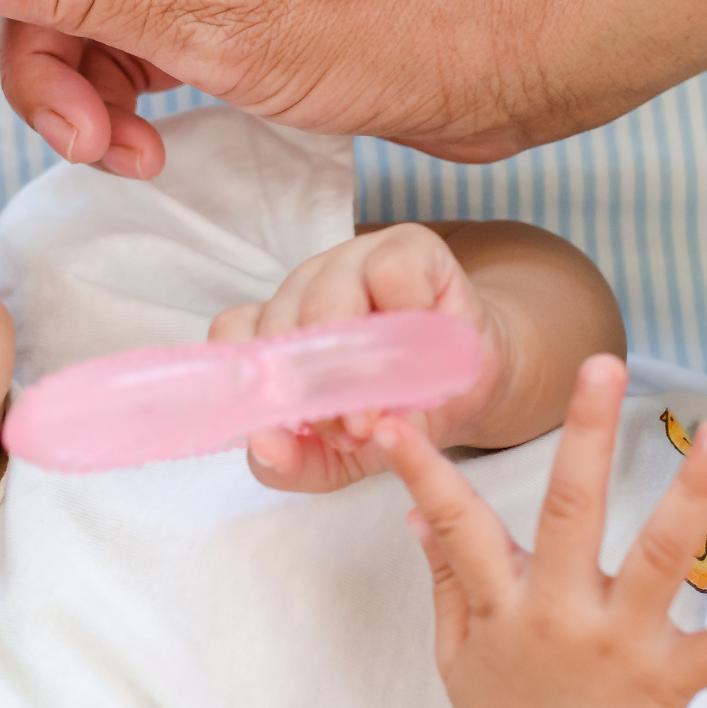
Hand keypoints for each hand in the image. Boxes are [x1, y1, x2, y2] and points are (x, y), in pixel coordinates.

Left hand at [207, 225, 508, 490]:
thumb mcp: (339, 457)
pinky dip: (407, 313)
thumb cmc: (395, 415)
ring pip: (327, 298)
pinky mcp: (405, 245)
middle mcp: (303, 288)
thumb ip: (292, 461)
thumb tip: (265, 447)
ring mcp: (350, 261)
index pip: (235, 335)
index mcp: (277, 329)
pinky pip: (391, 272)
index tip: (285, 426)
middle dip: (314, 387)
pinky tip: (423, 342)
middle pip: (282, 323)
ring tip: (387, 401)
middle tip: (353, 429)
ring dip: (357, 361)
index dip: (255, 380)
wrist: (472, 389)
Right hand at [381, 356, 706, 707]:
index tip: (392, 422)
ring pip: (660, 557)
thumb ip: (447, 572)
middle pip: (570, 512)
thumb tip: (417, 512)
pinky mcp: (665, 683)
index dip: (422, 470)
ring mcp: (617, 646)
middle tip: (603, 365)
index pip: (457, 520)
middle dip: (586, 434)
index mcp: (503, 600)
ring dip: (694, 492)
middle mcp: (559, 613)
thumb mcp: (455, 642)